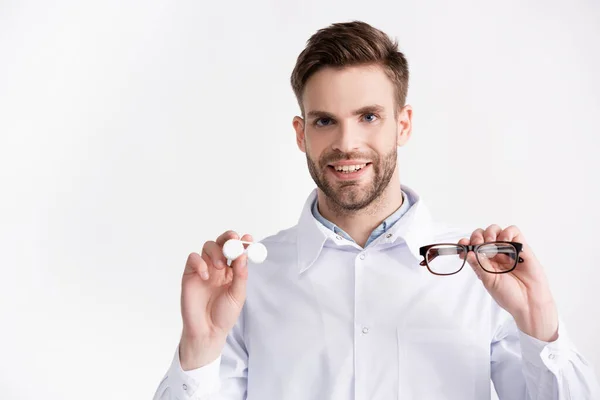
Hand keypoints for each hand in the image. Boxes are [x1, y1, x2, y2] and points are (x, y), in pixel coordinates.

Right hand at [179, 230, 252, 369]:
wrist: (207, 331)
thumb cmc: (224, 315)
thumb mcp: (238, 295)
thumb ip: (240, 275)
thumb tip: (243, 255)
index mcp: (232, 271)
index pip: (237, 251)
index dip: (242, 243)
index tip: (248, 238)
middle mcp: (218, 267)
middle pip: (222, 243)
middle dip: (228, 238)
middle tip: (234, 239)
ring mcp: (204, 269)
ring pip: (208, 247)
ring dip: (216, 251)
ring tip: (219, 266)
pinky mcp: (190, 274)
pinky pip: (193, 259)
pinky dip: (199, 262)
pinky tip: (205, 276)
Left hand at [459, 224, 558, 341]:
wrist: (529, 303)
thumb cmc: (509, 295)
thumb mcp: (488, 281)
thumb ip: (478, 265)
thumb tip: (467, 252)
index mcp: (484, 262)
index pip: (471, 246)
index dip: (466, 243)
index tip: (463, 244)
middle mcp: (494, 254)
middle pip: (481, 234)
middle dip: (477, 237)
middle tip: (479, 245)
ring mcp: (507, 250)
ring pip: (495, 230)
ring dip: (490, 233)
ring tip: (492, 244)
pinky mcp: (521, 247)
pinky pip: (513, 231)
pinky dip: (506, 233)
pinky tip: (505, 243)